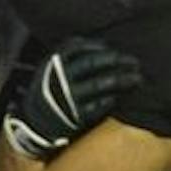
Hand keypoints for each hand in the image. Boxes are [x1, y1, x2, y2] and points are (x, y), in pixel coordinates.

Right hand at [3, 38, 140, 160]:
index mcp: (53, 62)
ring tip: (137, 78)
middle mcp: (59, 77)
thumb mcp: (51, 69)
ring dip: (122, 80)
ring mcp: (67, 97)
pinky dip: (111, 100)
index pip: (80, 47)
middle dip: (116, 60)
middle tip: (134, 62)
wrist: (34, 124)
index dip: (100, 47)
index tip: (114, 49)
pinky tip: (119, 97)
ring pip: (100, 84)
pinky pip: (99, 105)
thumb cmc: (50, 91)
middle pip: (93, 63)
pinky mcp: (74, 116)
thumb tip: (105, 45)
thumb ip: (70, 57)